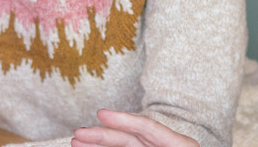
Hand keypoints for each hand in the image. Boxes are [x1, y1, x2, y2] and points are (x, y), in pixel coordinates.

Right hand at [71, 110, 198, 146]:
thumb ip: (148, 142)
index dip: (123, 120)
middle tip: (77, 135)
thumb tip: (135, 137)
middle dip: (102, 136)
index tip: (100, 114)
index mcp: (181, 146)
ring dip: (100, 146)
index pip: (148, 128)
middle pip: (130, 138)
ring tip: (76, 142)